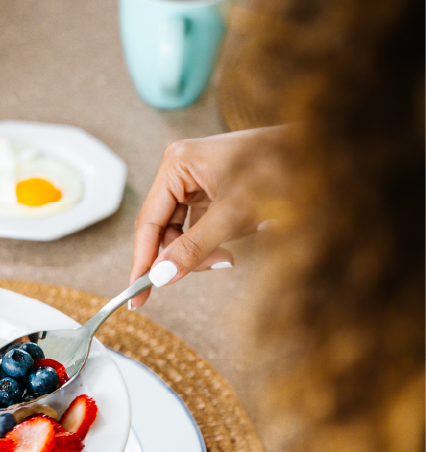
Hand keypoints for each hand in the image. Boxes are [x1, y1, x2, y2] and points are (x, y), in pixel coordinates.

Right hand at [129, 126, 286, 306]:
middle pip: (163, 228)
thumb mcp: (232, 216)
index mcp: (176, 164)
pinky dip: (211, 243)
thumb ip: (194, 248)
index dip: (142, 261)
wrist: (314, 157)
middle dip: (180, 255)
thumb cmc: (278, 170)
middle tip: (203, 270)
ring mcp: (195, 181)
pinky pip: (198, 227)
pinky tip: (229, 246)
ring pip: (181, 231)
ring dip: (200, 251)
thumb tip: (161, 276)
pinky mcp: (211, 192)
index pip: (147, 222)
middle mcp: (180, 170)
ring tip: (226, 256)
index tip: (136, 295)